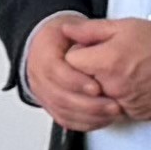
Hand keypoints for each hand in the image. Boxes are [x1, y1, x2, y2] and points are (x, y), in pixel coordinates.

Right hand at [21, 16, 133, 130]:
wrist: (47, 47)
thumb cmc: (61, 38)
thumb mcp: (71, 26)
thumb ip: (81, 29)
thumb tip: (82, 31)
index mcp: (42, 54)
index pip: (55, 72)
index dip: (76, 82)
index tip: (96, 88)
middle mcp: (38, 76)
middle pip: (59, 96)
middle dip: (88, 104)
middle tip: (112, 104)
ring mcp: (43, 93)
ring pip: (62, 111)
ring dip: (89, 115)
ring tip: (112, 112)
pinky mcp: (50, 106)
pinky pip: (65, 120)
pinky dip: (84, 123)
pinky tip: (102, 119)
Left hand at [80, 19, 150, 123]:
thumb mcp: (123, 27)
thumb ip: (90, 30)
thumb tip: (67, 30)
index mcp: (106, 62)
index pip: (70, 61)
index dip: (79, 52)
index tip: (91, 48)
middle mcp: (111, 86)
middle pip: (82, 81)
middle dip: (89, 70)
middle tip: (108, 58)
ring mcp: (122, 103)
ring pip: (96, 97)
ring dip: (101, 86)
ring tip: (121, 70)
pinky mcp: (132, 113)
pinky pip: (113, 107)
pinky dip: (116, 98)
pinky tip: (130, 83)